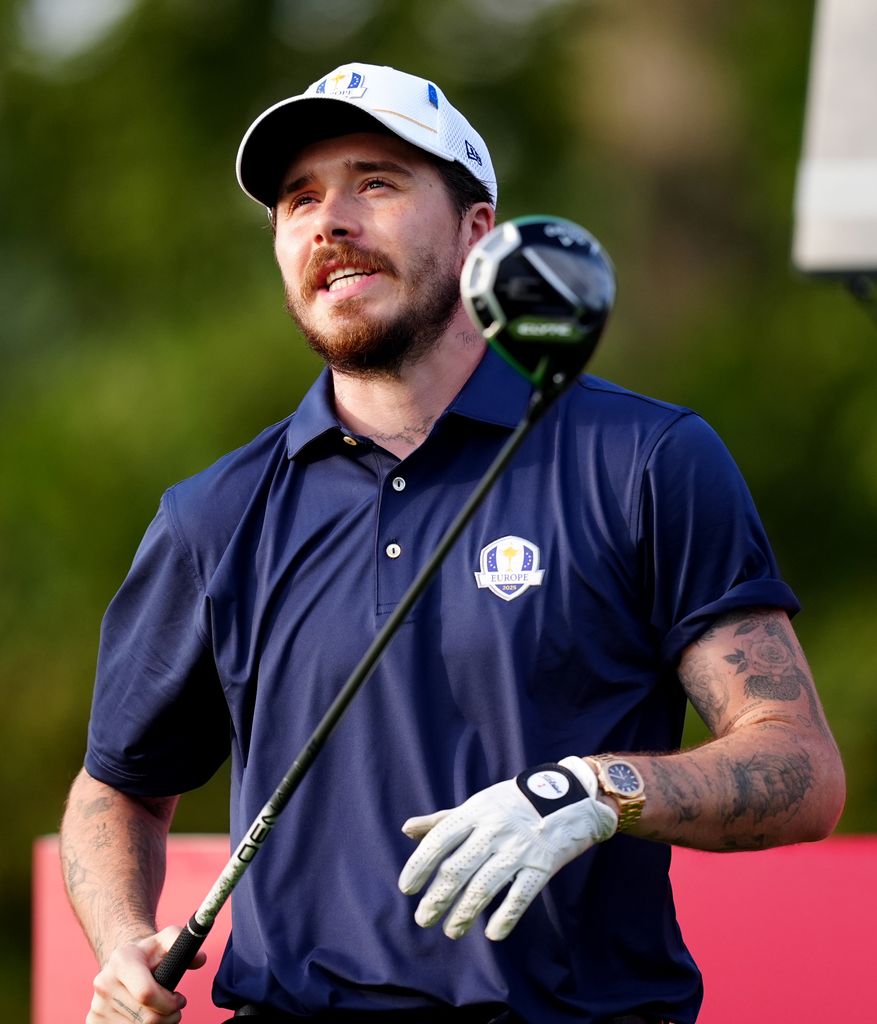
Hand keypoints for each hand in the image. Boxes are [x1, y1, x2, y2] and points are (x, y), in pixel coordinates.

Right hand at [88, 925, 206, 1022]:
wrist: (122, 962)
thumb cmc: (150, 953)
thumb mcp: (167, 940)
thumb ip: (183, 943)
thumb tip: (200, 959)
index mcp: (122, 961)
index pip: (146, 994)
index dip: (168, 1003)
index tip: (179, 999)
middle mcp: (104, 982)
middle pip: (144, 1018)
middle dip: (167, 1017)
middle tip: (174, 1007)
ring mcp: (96, 1004)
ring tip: (160, 1010)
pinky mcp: (93, 1021)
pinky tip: (144, 1016)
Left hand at [398, 757, 617, 940]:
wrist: (571, 797)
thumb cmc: (515, 802)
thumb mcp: (479, 804)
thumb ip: (443, 820)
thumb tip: (407, 829)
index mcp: (476, 811)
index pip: (440, 839)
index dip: (420, 865)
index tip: (406, 888)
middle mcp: (495, 829)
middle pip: (458, 868)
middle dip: (437, 898)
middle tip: (423, 919)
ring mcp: (519, 848)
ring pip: (484, 887)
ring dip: (464, 913)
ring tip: (451, 931)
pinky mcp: (543, 866)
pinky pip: (520, 897)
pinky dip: (505, 918)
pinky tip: (492, 934)